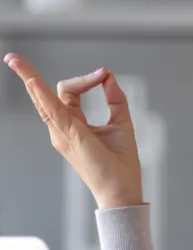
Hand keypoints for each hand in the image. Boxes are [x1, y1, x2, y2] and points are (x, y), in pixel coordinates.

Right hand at [3, 53, 143, 207]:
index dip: (86, 79)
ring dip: (29, 77)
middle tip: (43, 63)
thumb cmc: (120, 162)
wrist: (121, 189)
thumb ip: (115, 99)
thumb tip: (108, 76)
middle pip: (49, 94)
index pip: (68, 92)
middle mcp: (61, 129)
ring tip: (14, 59)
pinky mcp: (70, 136)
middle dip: (40, 75)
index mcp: (72, 125)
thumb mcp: (121, 122)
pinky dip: (43, 95)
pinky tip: (32, 81)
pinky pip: (53, 111)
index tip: (104, 75)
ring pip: (43, 100)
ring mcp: (62, 133)